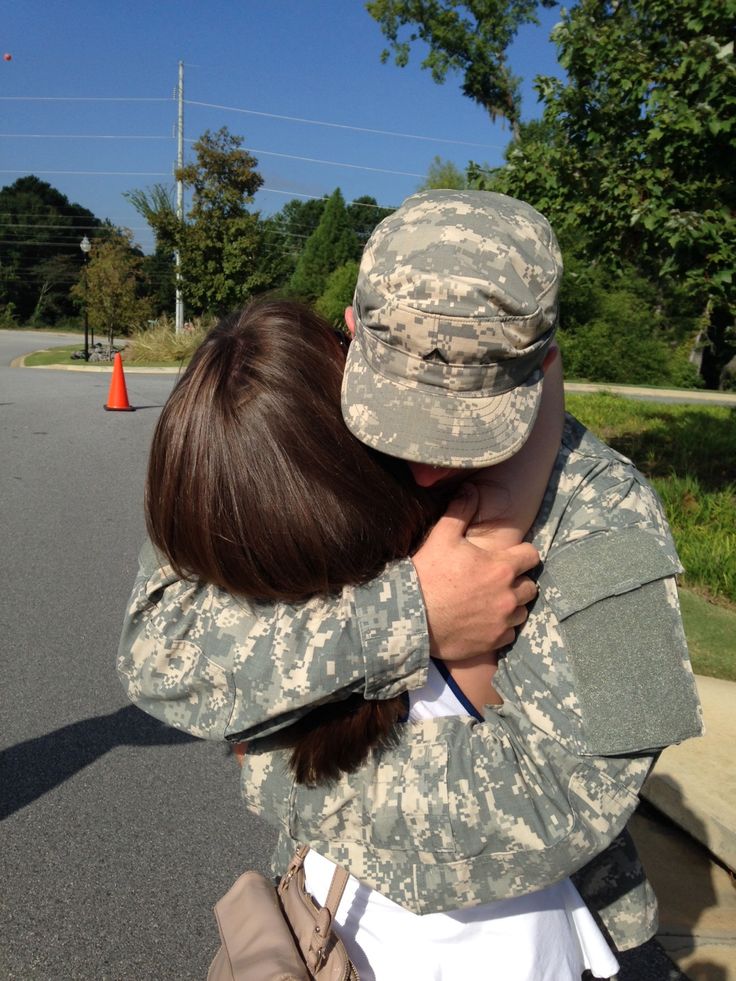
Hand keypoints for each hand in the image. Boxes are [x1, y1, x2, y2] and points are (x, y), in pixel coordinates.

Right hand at [411, 485, 538, 660]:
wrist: (409, 615)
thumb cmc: (427, 573)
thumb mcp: (442, 535)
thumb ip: (461, 510)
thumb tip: (471, 488)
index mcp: (502, 567)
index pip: (532, 556)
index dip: (520, 555)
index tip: (507, 558)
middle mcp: (508, 595)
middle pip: (530, 585)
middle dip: (517, 581)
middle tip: (497, 580)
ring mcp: (502, 621)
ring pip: (522, 610)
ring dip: (512, 605)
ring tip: (492, 602)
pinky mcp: (493, 642)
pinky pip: (510, 634)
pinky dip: (501, 628)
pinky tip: (485, 621)